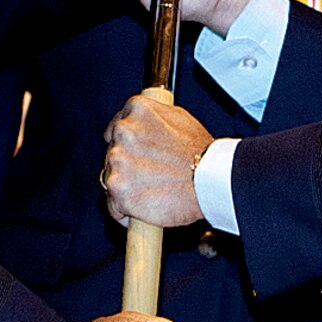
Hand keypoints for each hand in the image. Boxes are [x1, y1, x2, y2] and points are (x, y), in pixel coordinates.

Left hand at [103, 95, 213, 227]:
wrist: (211, 179)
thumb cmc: (202, 153)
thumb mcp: (178, 117)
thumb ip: (152, 119)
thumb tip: (142, 125)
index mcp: (137, 109)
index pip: (115, 128)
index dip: (127, 146)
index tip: (136, 156)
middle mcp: (123, 131)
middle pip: (112, 153)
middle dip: (127, 166)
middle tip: (151, 176)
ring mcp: (118, 159)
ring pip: (110, 178)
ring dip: (125, 187)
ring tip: (152, 191)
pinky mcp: (118, 188)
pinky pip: (113, 205)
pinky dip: (125, 211)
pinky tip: (144, 208)